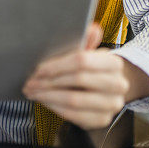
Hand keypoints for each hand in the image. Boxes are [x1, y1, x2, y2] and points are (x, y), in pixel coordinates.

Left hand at [22, 22, 148, 129]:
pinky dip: (55, 107)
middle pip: (77, 80)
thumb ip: (86, 40)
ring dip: (48, 95)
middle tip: (30, 81)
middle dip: (49, 81)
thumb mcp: (89, 52)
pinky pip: (74, 115)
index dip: (57, 65)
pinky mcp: (102, 119)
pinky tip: (44, 100)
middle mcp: (118, 84)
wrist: (109, 89)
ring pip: (73, 100)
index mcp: (114, 63)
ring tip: (33, 91)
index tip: (38, 68)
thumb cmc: (93, 68)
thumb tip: (92, 28)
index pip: (82, 61)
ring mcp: (112, 104)